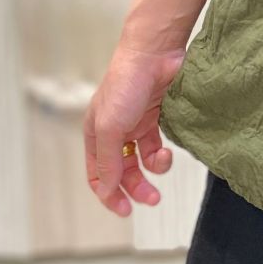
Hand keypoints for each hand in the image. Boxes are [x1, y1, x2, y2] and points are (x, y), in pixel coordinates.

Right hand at [83, 41, 187, 217]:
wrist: (155, 53)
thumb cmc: (126, 85)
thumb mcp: (111, 127)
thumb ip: (108, 161)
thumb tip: (107, 190)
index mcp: (96, 134)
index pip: (98, 175)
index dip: (109, 194)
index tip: (125, 210)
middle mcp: (115, 132)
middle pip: (123, 171)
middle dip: (137, 187)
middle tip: (153, 199)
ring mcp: (136, 124)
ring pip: (142, 160)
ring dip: (154, 168)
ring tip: (164, 161)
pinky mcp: (157, 117)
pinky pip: (158, 145)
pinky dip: (162, 151)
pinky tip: (167, 147)